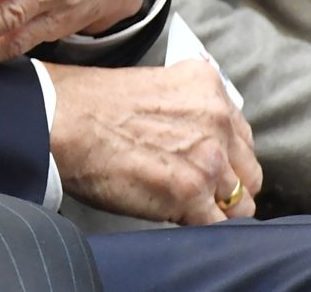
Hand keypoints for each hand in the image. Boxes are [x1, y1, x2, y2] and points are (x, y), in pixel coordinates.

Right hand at [43, 60, 259, 224]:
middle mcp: (217, 119)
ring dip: (215, 209)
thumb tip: (201, 135)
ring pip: (239, 204)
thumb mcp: (155, 83)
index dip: (226, 155)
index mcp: (208, 86)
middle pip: (248, 171)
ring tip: (183, 205)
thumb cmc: (92, 103)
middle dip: (227, 184)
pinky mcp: (189, 193)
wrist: (62, 120)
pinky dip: (202, 228)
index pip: (242, 135)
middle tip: (198, 189)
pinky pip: (217, 226)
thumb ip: (188, 106)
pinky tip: (179, 218)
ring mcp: (207, 158)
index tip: (209, 163)